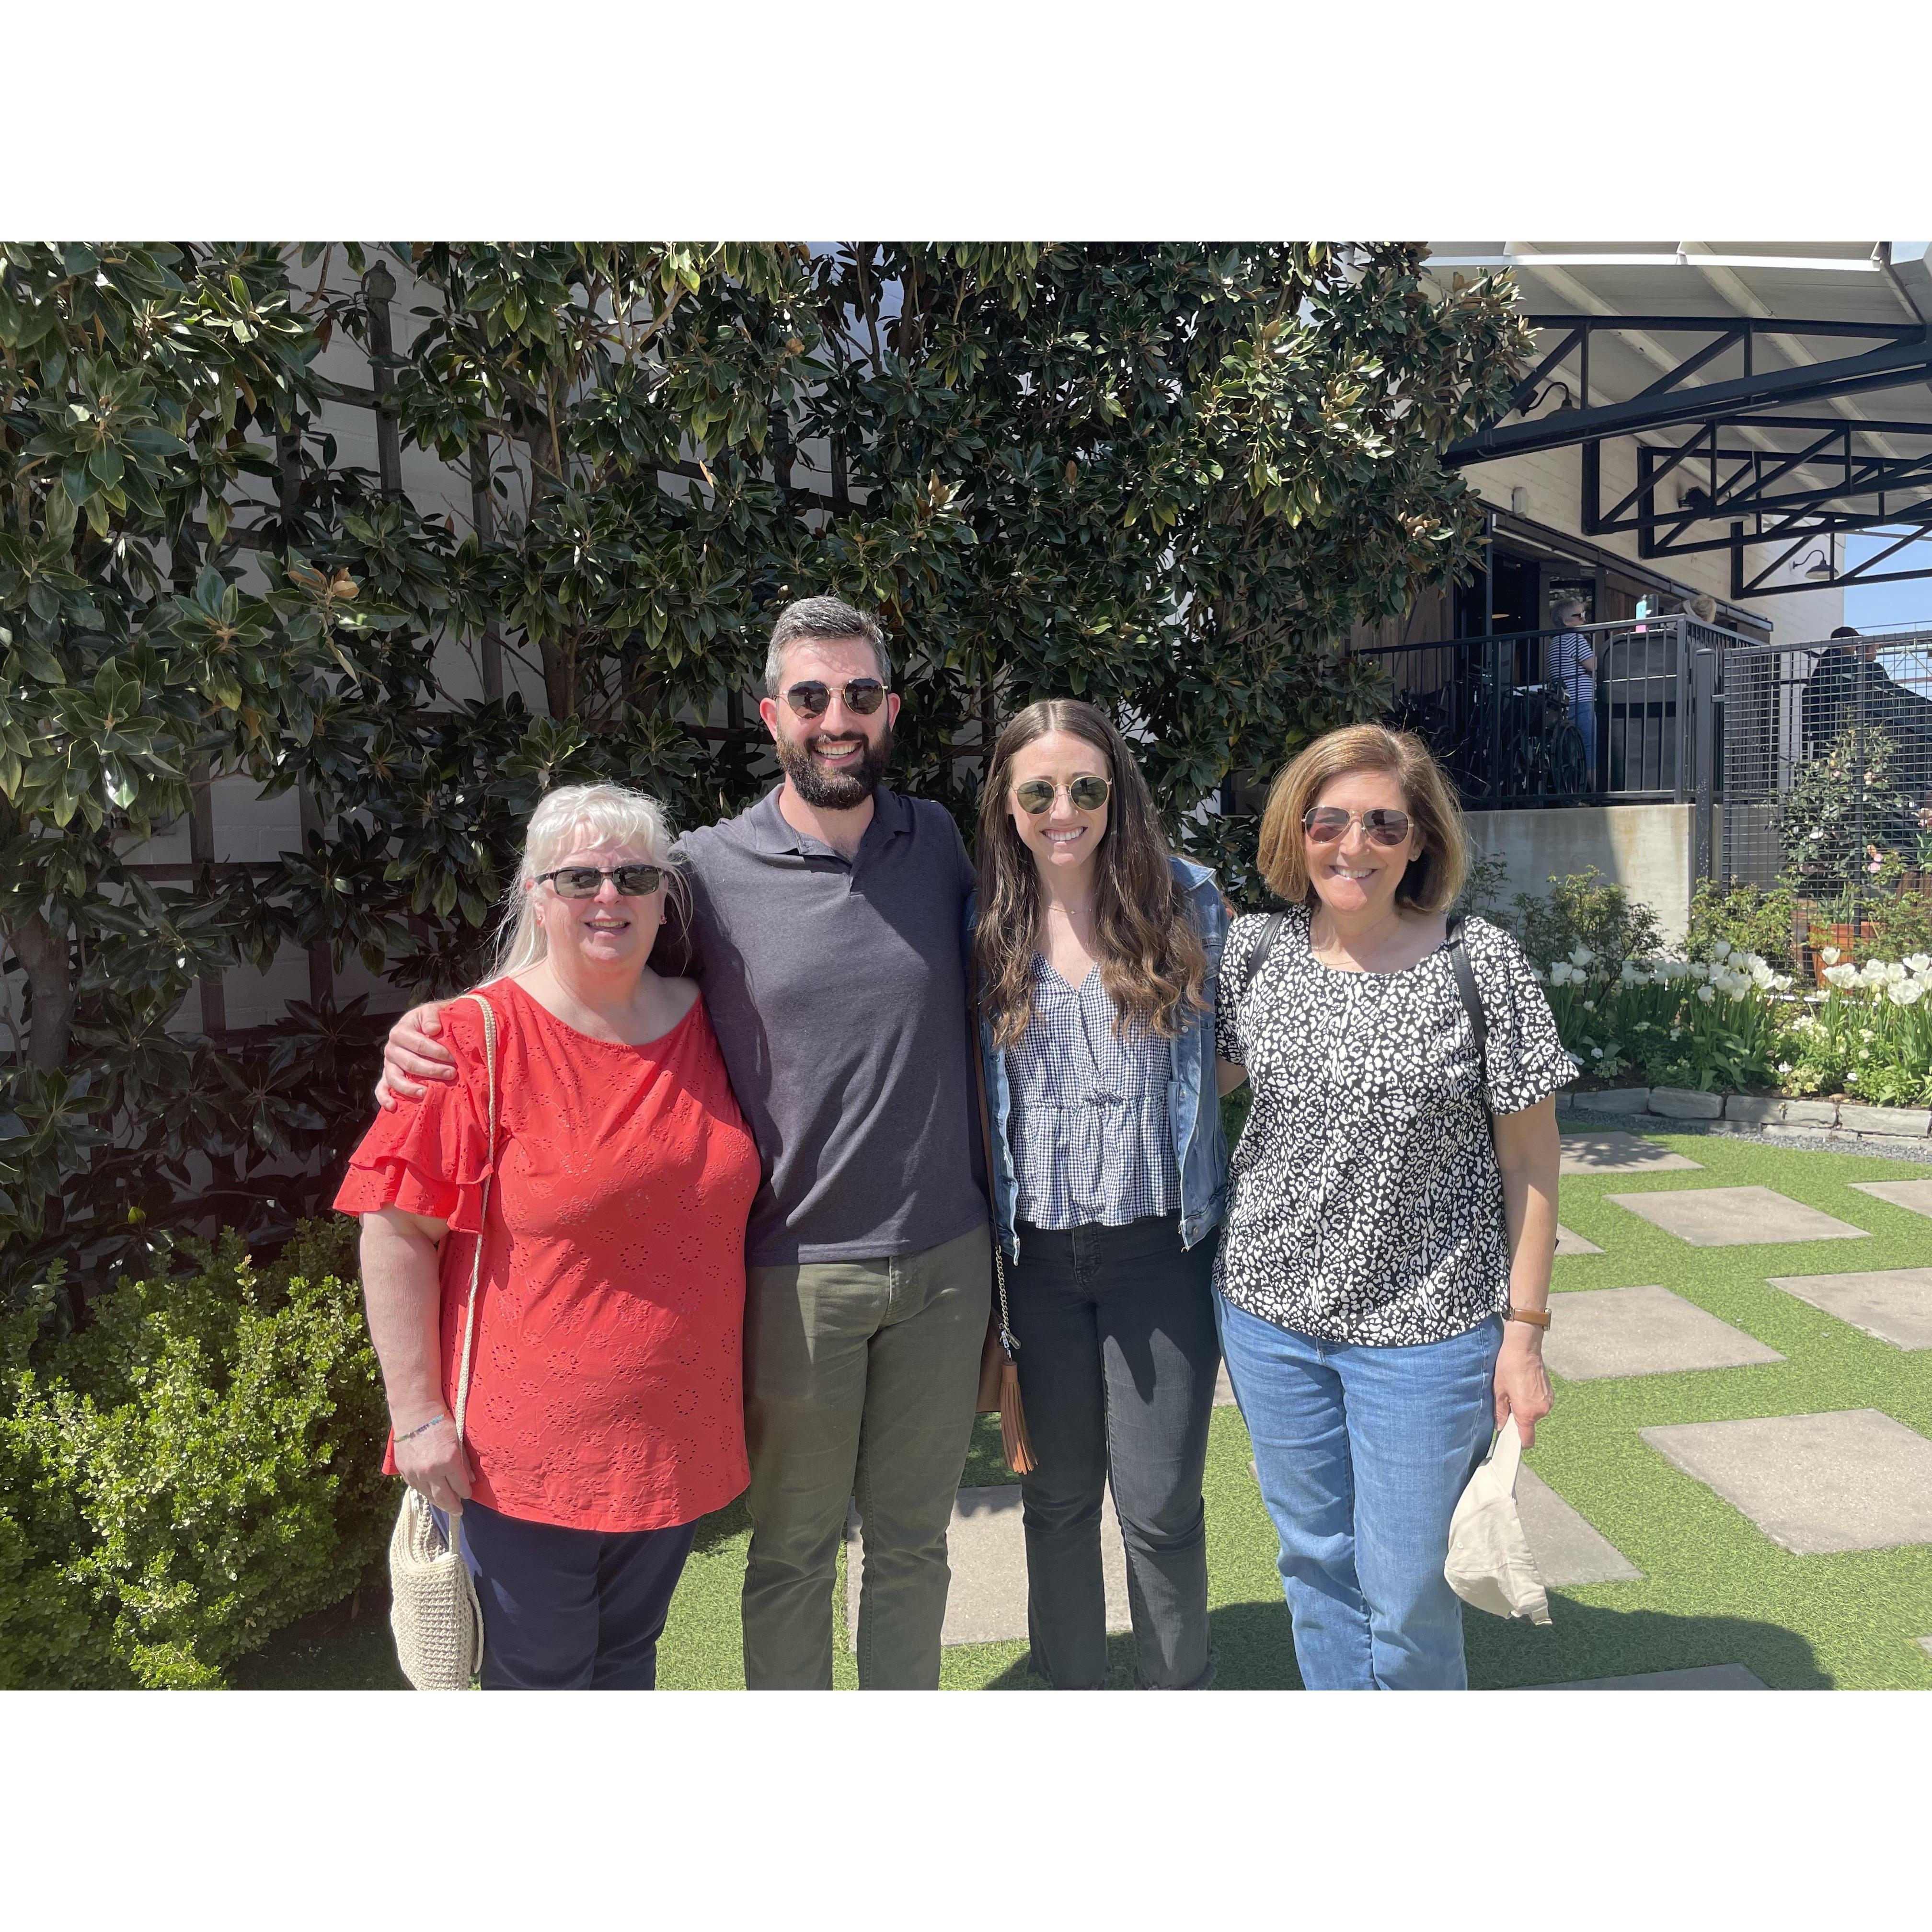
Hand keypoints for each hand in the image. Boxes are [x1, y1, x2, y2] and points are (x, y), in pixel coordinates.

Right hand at [374, 1001, 456, 1109]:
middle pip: (410, 1063)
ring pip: (395, 1078)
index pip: (419, 1045)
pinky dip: (384, 1098)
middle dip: (432, 1070)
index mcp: (400, 1031)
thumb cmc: (432, 1021)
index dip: (437, 1052)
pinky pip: (381, 1088)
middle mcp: (391, 1048)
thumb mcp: (432, 1011)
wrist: (427, 1026)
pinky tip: (393, 1107)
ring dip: (411, 1088)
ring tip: (426, 1093)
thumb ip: (432, 1016)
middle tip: (451, 1074)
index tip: (453, 1058)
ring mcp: (389, 1064)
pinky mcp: (388, 1076)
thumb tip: (433, 1029)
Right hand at [393, 1413, 473, 1515]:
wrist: (415, 1412)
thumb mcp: (459, 1439)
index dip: (466, 1493)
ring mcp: (416, 1473)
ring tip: (446, 1505)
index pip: (460, 1487)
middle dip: (453, 1506)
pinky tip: (431, 1494)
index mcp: (448, 1461)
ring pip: (429, 1495)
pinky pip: (417, 1488)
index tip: (468, 1495)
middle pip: (444, 1497)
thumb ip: (465, 1461)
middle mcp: (431, 1471)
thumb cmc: (441, 1422)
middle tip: (459, 1512)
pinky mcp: (405, 1472)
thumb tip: (471, 1480)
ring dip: (438, 1502)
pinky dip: (425, 1492)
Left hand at [1494, 1324, 1552, 1446]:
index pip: (1527, 1440)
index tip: (1511, 1439)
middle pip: (1529, 1424)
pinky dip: (1532, 1400)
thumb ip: (1500, 1412)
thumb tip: (1500, 1426)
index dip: (1519, 1442)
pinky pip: (1540, 1404)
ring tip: (1516, 1391)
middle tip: (1508, 1402)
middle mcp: (1541, 1410)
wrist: (1524, 1347)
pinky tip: (1524, 1386)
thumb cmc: (1509, 1367)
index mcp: (1527, 1412)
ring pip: (1535, 1413)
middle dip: (1519, 1418)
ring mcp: (1548, 1402)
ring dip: (1526, 1408)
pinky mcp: (1551, 1394)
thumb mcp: (1499, 1390)